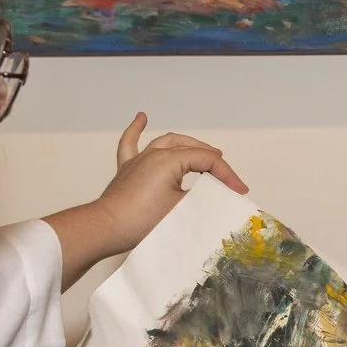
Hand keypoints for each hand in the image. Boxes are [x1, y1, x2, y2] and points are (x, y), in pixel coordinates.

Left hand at [90, 112, 246, 253]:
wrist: (106, 228)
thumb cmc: (142, 221)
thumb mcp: (182, 210)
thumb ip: (202, 197)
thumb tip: (216, 196)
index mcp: (169, 160)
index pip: (207, 161)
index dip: (227, 175)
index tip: (239, 191)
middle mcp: (154, 154)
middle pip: (191, 149)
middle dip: (213, 161)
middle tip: (228, 179)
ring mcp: (139, 159)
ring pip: (168, 142)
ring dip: (188, 144)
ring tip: (204, 150)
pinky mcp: (126, 169)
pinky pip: (131, 143)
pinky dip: (136, 129)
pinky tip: (141, 118)